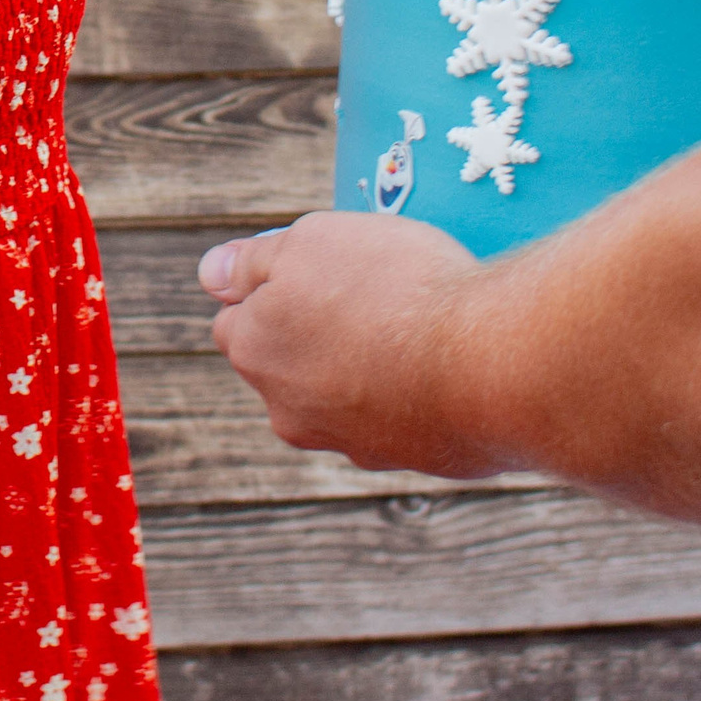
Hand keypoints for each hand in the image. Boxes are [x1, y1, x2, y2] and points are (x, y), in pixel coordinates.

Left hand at [200, 209, 500, 476]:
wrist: (489, 363)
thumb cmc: (397, 289)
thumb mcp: (313, 240)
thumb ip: (252, 260)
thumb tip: (211, 273)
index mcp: (256, 352)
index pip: (237, 321)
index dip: (274, 289)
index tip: (321, 271)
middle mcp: (291, 411)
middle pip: (289, 361)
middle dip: (317, 331)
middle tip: (372, 292)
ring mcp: (353, 443)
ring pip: (345, 394)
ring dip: (368, 365)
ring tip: (418, 326)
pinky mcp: (411, 460)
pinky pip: (402, 417)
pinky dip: (415, 392)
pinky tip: (448, 362)